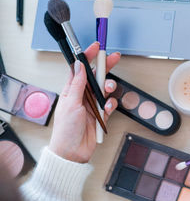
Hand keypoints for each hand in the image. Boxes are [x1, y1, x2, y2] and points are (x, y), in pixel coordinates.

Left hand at [49, 42, 120, 162]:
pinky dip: (111, 105)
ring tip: (107, 91)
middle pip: (96, 76)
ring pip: (105, 90)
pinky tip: (107, 108)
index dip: (88, 57)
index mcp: (71, 90)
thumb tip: (80, 66)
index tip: (95, 48)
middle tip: (113, 59)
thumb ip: (77, 84)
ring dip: (108, 88)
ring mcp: (92, 105)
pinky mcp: (101, 115)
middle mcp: (82, 96)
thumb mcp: (71, 103)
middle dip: (105, 67)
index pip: (81, 69)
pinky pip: (110, 105)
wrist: (73, 152)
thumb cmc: (65, 130)